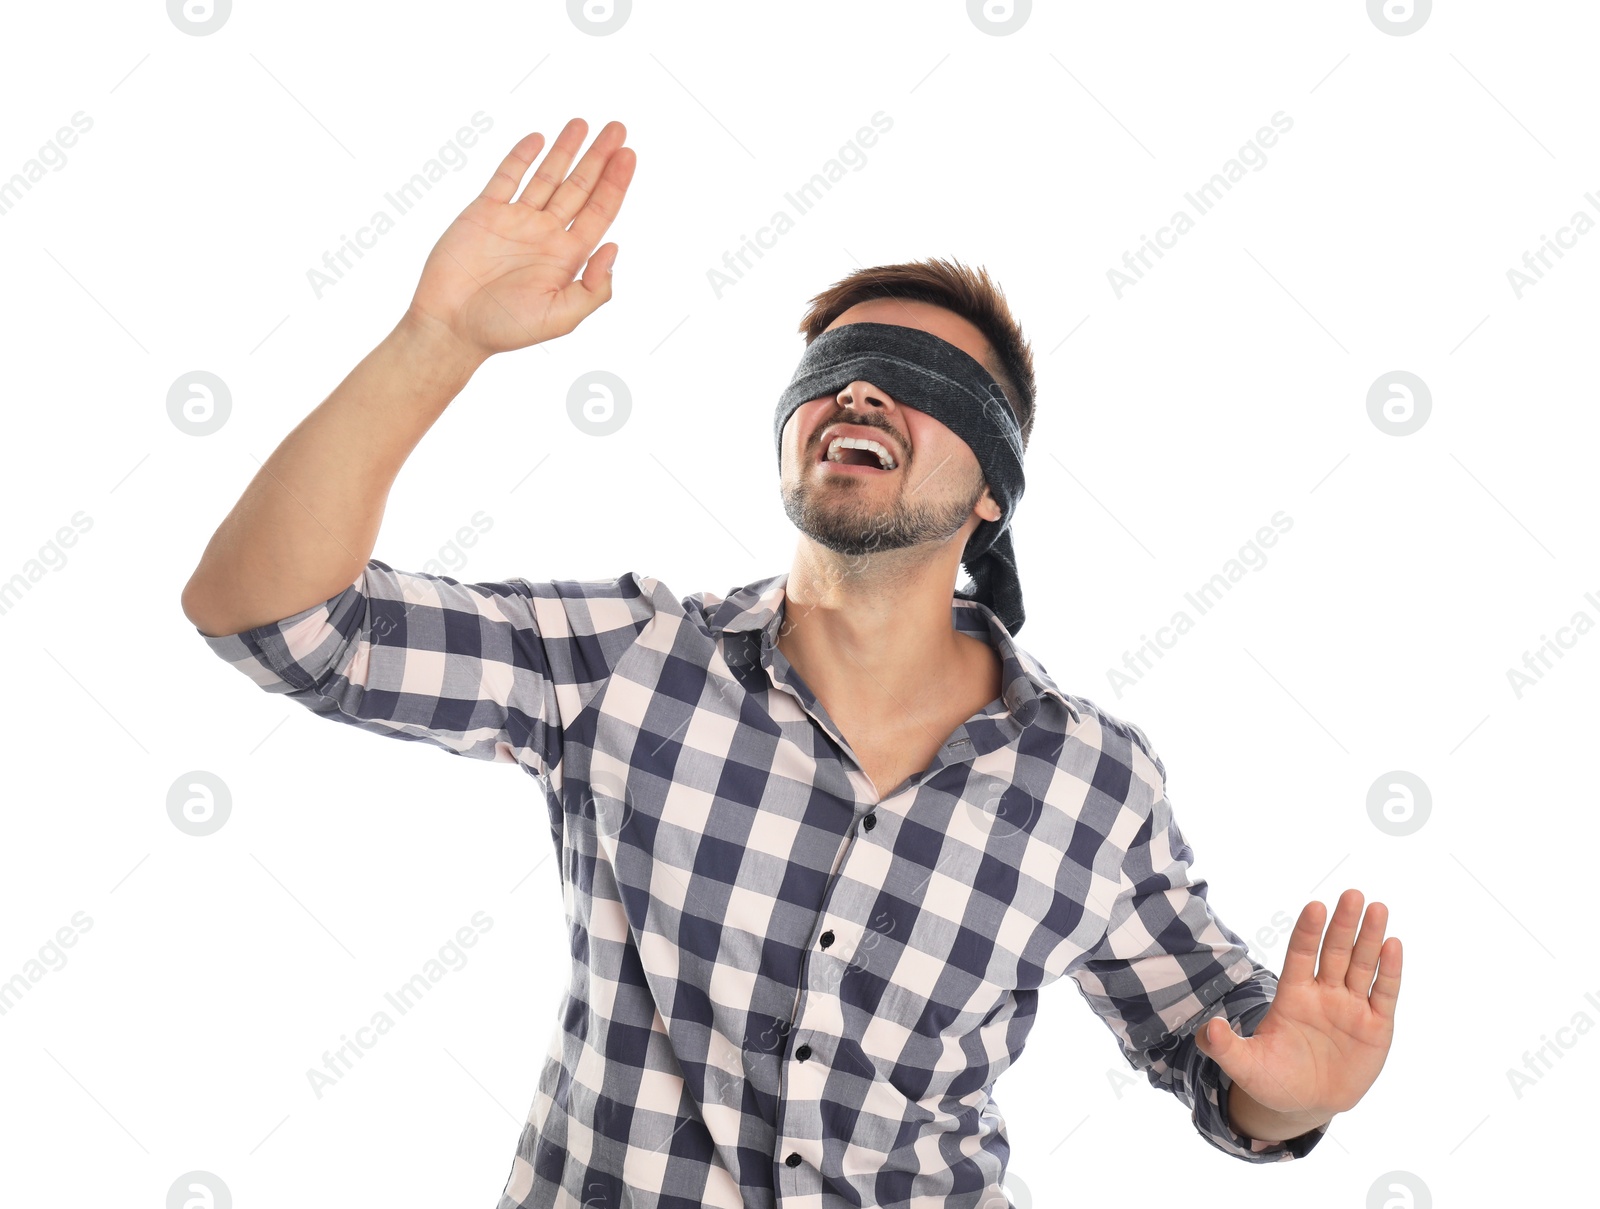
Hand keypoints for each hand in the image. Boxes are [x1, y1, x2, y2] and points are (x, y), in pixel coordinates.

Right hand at [403, 118, 636, 360]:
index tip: (629, 154)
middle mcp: (545, 234)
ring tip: (583, 123)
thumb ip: (593, 288)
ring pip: (547, 176)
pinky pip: (506, 177)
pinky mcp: (484, 212)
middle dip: (599, 158)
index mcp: (567, 256)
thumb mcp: (561, 318)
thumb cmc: (505, 329)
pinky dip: (521, 157)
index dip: (616, 183)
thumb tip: (614, 248)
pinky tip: (539, 139)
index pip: (599, 211)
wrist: (452, 326)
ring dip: (565, 150)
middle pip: (580, 187)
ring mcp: (515, 220)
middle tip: (618, 128)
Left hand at [1195, 888, 1400, 1124]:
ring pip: (1362, 966)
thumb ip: (1226, 1047)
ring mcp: (1351, 1008)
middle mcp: (1323, 994)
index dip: (1307, 932)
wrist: (1307, 1105)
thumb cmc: (1274, 1079)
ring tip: (1377, 908)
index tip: (1315, 906)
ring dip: (1371, 937)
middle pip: (1334, 952)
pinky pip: (1383, 994)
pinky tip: (1394, 944)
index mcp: (1293, 996)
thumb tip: (1207, 1030)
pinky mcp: (1376, 1027)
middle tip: (1352, 894)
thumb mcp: (1247, 1066)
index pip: (1299, 956)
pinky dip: (1390, 970)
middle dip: (1343, 924)